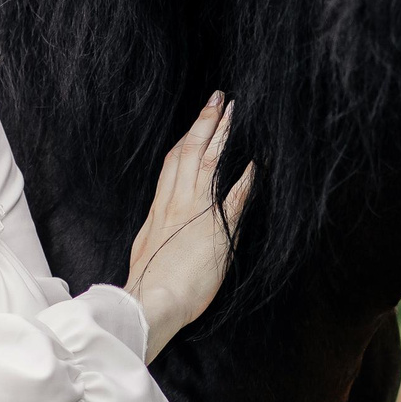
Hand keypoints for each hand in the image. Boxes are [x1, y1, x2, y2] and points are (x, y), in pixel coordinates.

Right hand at [127, 94, 254, 360]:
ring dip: (221, 135)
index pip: (172, 163)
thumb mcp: (146, 248)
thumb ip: (157, 229)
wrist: (152, 302)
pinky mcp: (215, 230)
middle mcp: (175, 204)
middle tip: (217, 99)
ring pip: (208, 163)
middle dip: (204, 122)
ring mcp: (195, 213)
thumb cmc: (147, 284)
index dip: (185, 138)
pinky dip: (244, 177)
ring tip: (233, 113)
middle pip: (189, 152)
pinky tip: (254, 163)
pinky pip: (232, 197)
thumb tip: (163, 222)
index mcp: (159, 209)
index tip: (197, 121)